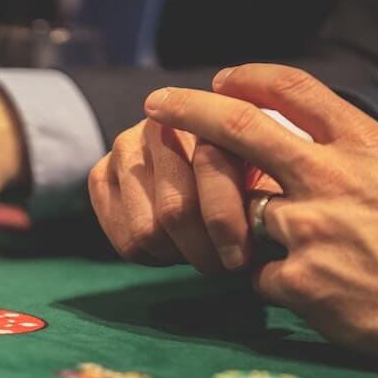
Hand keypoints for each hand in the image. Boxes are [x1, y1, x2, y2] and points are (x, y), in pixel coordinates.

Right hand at [89, 108, 282, 274]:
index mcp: (206, 112)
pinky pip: (124, 239)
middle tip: (223, 266)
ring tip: (201, 255)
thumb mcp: (276, 173)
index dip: (229, 224)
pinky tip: (173, 249)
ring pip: (147, 230)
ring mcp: (124, 147)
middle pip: (175, 209)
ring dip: (178, 255)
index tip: (244, 258)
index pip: (211, 172)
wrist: (210, 162)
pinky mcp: (101, 175)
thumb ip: (273, 190)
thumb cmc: (255, 174)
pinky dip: (152, 257)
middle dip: (204, 249)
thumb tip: (262, 227)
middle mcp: (159, 123)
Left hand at [144, 63, 377, 358]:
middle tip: (156, 104)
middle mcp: (331, 179)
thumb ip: (355, 158)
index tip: (220, 78)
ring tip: (288, 248)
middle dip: (190, 111)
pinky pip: (255, 276)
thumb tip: (304, 144)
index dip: (251, 79)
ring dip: (238, 227)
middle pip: (240, 129)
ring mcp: (309, 229)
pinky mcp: (299, 282)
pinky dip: (268, 281)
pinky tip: (309, 292)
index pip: (298, 92)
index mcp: (366, 148)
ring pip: (238, 213)